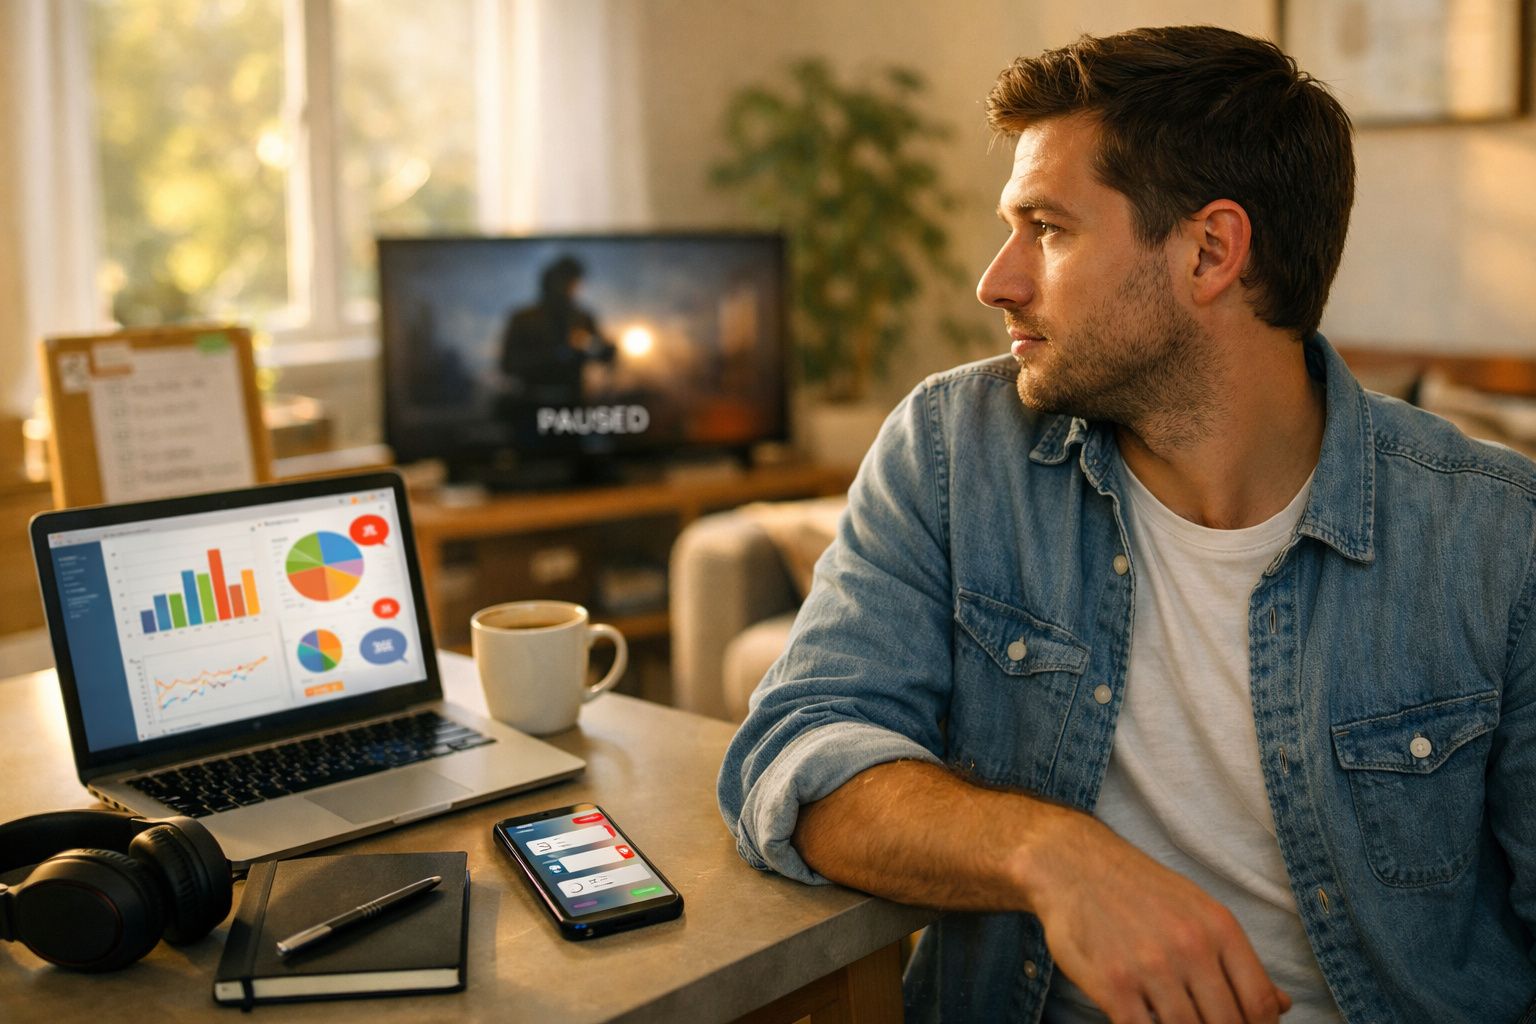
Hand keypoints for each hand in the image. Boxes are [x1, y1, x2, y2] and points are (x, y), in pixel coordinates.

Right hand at [1020, 806, 1291, 1023]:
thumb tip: (1281, 1006)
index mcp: (1219, 928)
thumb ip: (1239, 959)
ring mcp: (1150, 967)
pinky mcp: (1113, 985)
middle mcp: (1190, 947)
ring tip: (1175, 1021)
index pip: (1259, 1002)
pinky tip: (1147, 1022)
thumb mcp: (1198, 910)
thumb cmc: (1139, 890)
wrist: (1073, 865)